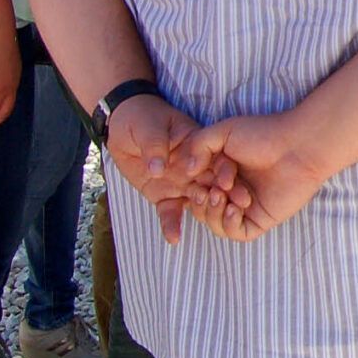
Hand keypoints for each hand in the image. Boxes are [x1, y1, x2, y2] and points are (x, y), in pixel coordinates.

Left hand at [103, 94, 217, 244]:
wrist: (121, 126)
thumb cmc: (141, 118)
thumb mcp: (148, 127)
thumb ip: (155, 146)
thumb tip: (158, 168)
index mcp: (197, 146)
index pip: (216, 157)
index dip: (225, 169)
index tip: (229, 182)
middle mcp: (194, 167)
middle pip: (214, 182)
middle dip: (225, 196)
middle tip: (235, 209)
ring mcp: (181, 182)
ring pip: (199, 200)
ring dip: (206, 211)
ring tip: (211, 224)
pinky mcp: (165, 195)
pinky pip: (171, 212)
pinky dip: (172, 225)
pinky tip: (173, 238)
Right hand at [177, 112, 332, 242]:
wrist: (297, 146)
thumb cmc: (263, 135)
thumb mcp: (223, 132)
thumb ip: (198, 146)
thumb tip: (186, 171)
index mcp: (220, 173)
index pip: (195, 189)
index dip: (192, 188)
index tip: (199, 179)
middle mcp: (231, 191)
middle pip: (202, 208)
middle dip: (201, 202)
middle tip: (213, 190)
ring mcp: (245, 207)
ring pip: (215, 223)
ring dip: (213, 212)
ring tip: (224, 195)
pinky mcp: (260, 219)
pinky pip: (235, 233)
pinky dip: (228, 224)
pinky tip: (235, 208)